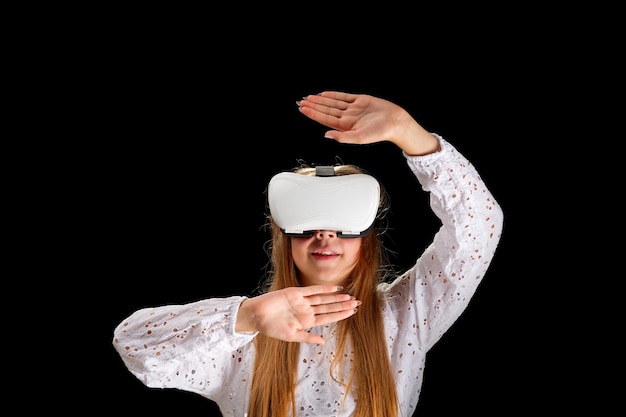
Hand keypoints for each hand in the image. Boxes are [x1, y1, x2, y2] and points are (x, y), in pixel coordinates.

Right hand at [236, 285, 359, 343]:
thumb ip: (307, 337)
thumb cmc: (271, 328)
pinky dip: (323, 289)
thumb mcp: (290, 336)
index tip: (352, 313)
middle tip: (358, 303)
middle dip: (342, 306)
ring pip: (323, 299)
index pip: (327, 318)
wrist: (256, 316)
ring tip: (350, 297)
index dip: (340, 315)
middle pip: (328, 307)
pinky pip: (311, 290)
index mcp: (306, 322)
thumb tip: (323, 342)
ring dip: (336, 298)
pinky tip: (334, 289)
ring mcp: (302, 301)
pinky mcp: (295, 293)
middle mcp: (306, 310)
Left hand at [297, 91, 439, 155]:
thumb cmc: (381, 132)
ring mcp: (353, 108)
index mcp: (346, 127)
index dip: (314, 114)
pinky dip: (334, 95)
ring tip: (309, 98)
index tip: (303, 109)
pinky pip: (344, 97)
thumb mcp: (360, 138)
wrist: (396, 122)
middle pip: (327, 110)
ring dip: (321, 100)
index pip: (325, 119)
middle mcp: (348, 117)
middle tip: (302, 102)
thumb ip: (343, 137)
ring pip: (333, 103)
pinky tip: (325, 94)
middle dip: (314, 106)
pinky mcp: (361, 101)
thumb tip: (327, 136)